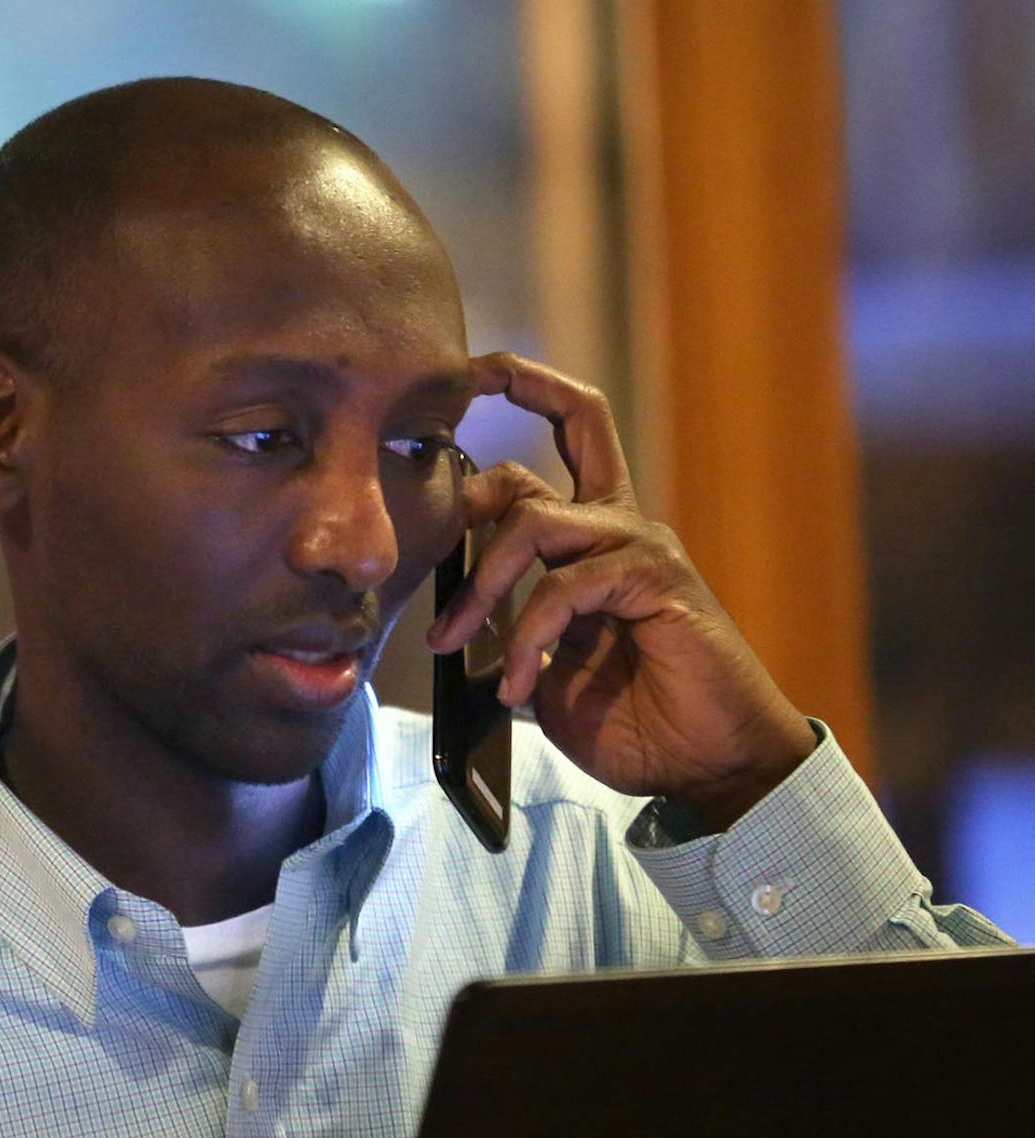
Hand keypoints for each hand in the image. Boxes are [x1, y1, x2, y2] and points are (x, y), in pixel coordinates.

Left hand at [425, 353, 815, 831]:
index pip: (572, 428)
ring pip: (534, 521)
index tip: (469, 370)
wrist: (708, 767)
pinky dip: (526, 637)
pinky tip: (518, 684)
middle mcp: (622, 523)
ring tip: (455, 644)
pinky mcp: (658, 580)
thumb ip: (505, 624)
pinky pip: (565, 587)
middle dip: (485, 460)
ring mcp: (642, 547)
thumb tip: (450, 616)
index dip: (525, 383)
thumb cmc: (633, 720)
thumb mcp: (544, 665)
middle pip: (562, 438)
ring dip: (481, 585)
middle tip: (429, 515)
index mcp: (597, 533)